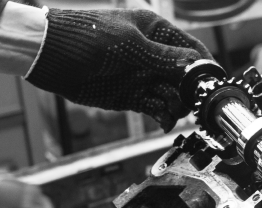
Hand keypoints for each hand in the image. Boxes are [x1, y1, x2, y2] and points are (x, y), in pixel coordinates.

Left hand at [27, 9, 212, 131]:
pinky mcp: (133, 97)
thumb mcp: (130, 46)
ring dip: (176, 107)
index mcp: (156, 32)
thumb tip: (196, 65)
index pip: (191, 49)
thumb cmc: (84, 38)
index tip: (213, 85)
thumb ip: (165, 58)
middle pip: (185, 77)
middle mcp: (153, 55)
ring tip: (171, 112)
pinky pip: (157, 108)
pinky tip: (163, 122)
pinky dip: (163, 117)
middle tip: (189, 104)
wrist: (49, 56)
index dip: (204, 67)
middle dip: (190, 92)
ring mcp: (144, 77)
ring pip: (173, 96)